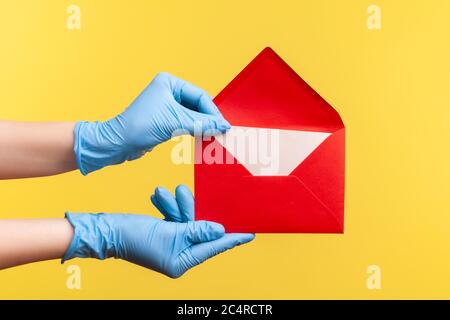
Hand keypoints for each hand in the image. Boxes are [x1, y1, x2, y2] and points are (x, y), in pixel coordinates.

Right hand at [62, 185, 254, 277]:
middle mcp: (179, 255)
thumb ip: (197, 230)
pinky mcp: (164, 234)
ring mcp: (172, 245)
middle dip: (190, 210)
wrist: (108, 231)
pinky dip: (168, 208)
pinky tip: (159, 198)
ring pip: (185, 220)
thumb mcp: (171, 232)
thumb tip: (219, 230)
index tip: (250, 233)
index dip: (232, 239)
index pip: (213, 248)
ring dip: (176, 206)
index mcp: (182, 261)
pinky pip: (174, 219)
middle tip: (183, 193)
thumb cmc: (136, 236)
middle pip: (198, 229)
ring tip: (162, 195)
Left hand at [74, 72, 229, 174]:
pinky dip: (196, 130)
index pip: (200, 96)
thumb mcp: (174, 122)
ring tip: (215, 136)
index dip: (213, 112)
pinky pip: (187, 123)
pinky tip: (204, 137)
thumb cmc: (139, 126)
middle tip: (222, 132)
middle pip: (198, 105)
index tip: (223, 125)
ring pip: (194, 115)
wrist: (118, 143)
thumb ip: (201, 123)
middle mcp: (169, 91)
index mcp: (169, 82)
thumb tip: (223, 125)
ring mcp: (167, 106)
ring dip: (204, 126)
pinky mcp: (166, 120)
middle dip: (209, 119)